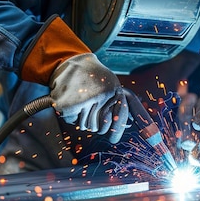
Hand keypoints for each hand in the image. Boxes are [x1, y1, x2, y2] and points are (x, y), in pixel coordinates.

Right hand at [20, 15, 127, 142]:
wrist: (70, 62)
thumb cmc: (93, 75)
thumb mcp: (112, 85)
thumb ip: (121, 103)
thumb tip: (131, 124)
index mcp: (114, 92)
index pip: (118, 120)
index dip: (116, 130)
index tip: (113, 138)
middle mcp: (101, 97)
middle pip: (100, 128)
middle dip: (95, 121)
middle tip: (90, 106)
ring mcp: (84, 101)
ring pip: (86, 126)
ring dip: (82, 117)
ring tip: (81, 100)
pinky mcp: (68, 106)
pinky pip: (72, 121)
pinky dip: (70, 114)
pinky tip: (71, 101)